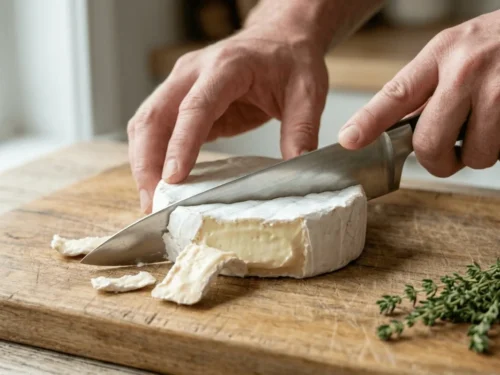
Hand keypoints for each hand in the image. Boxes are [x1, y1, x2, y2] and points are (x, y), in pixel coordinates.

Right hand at [127, 28, 327, 212]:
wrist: (278, 37)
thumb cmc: (289, 59)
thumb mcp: (307, 92)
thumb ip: (301, 129)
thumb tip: (296, 166)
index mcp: (226, 67)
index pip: (195, 107)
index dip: (181, 143)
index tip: (173, 177)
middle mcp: (193, 73)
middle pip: (154, 115)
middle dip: (146, 160)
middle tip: (152, 200)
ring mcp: (182, 85)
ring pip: (147, 123)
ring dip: (142, 160)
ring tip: (150, 198)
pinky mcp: (183, 101)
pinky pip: (157, 128)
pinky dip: (151, 155)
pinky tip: (158, 181)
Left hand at [339, 10, 499, 177]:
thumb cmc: (494, 46)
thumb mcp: (452, 53)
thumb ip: (424, 88)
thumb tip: (390, 128)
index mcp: (440, 55)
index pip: (396, 94)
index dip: (369, 121)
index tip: (350, 139)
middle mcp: (467, 69)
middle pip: (430, 143)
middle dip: (436, 160)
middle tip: (445, 154)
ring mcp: (499, 90)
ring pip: (473, 155)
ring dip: (475, 153)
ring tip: (484, 127)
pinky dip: (498, 147)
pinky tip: (498, 123)